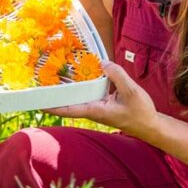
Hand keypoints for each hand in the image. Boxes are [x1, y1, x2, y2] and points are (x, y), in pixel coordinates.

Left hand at [45, 61, 161, 140]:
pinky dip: (81, 84)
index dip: (52, 107)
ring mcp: (97, 106)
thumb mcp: (131, 91)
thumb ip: (117, 75)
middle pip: (69, 101)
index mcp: (96, 110)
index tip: (37, 103)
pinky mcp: (102, 103)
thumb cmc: (141, 112)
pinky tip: (78, 73)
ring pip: (77, 96)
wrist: (150, 125)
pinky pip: (87, 93)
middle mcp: (93, 109)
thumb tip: (102, 63)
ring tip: (53, 72)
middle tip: (40, 79)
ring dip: (67, 87)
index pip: (69, 110)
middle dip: (55, 93)